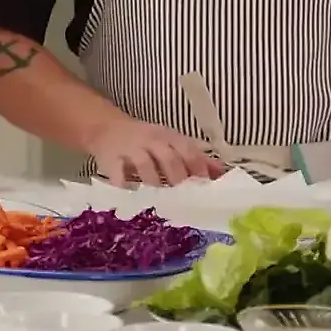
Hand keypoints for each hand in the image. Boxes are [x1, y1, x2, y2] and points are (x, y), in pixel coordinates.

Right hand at [84, 118, 226, 186]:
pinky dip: (124, 184)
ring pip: (145, 164)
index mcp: (170, 138)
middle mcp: (152, 140)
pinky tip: (131, 196)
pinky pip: (117, 172)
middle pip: (169, 158)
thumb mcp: (172, 144)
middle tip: (184, 199)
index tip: (205, 188)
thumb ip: (196, 158)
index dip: (198, 169)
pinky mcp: (111, 159)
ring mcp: (131, 149)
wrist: (107, 128)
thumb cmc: (147, 141)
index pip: (188, 152)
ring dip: (154, 182)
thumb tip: (223, 173)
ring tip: (160, 201)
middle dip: (178, 178)